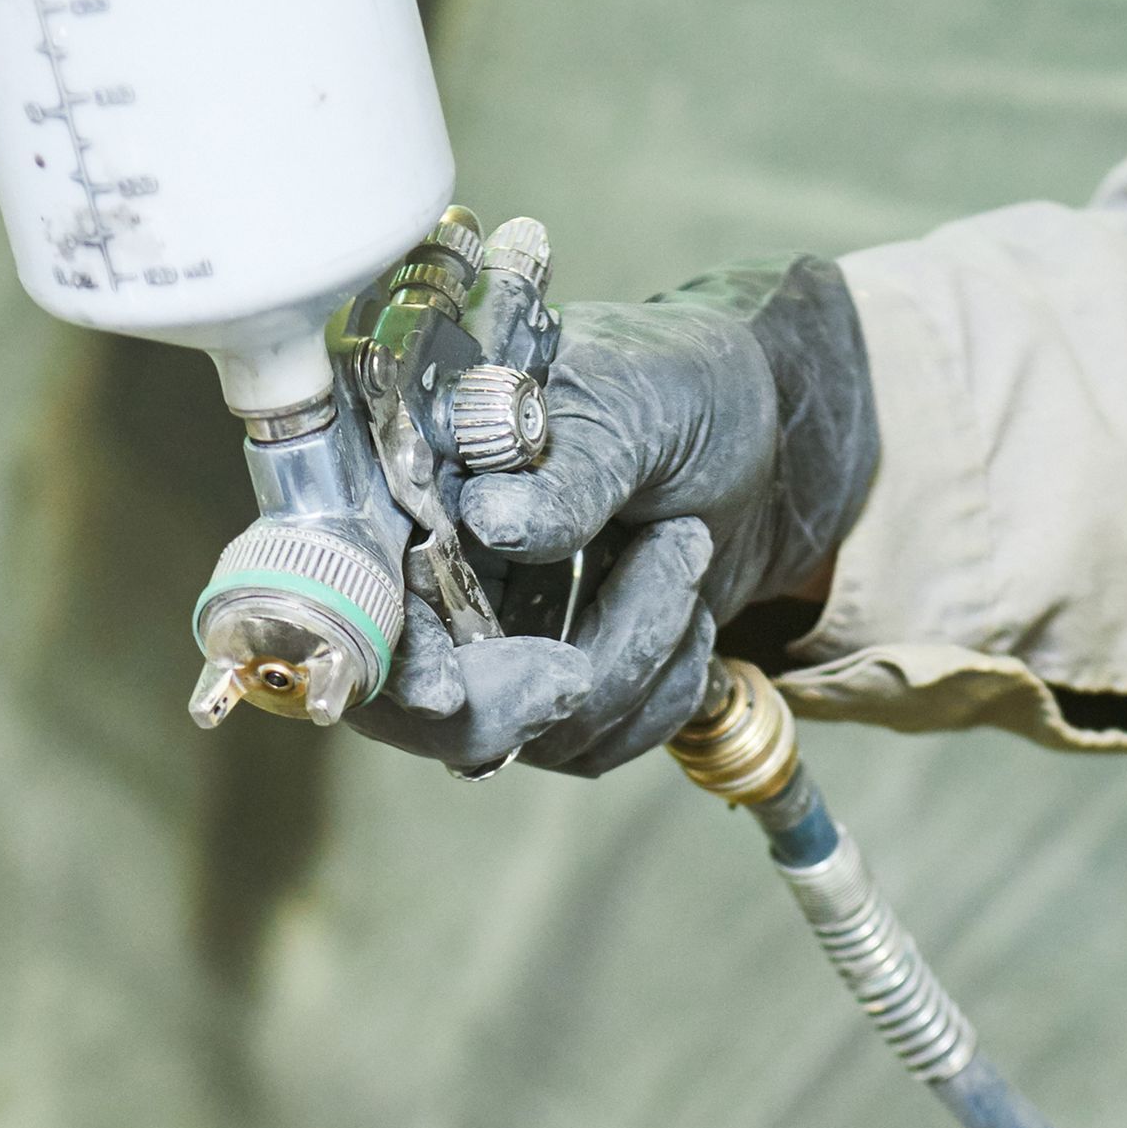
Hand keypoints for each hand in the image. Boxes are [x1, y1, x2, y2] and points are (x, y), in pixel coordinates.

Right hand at [350, 257, 876, 778]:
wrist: (767, 433)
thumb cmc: (683, 385)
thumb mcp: (638, 401)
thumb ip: (573, 465)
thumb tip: (496, 520)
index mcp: (418, 475)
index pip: (359, 585)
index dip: (386, 653)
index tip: (443, 694)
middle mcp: (433, 567)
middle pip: (418, 701)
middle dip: (509, 700)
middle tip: (583, 666)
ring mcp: (489, 639)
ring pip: (526, 728)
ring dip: (630, 652)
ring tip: (683, 548)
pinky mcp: (552, 689)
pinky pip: (592, 742)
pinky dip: (661, 686)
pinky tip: (685, 606)